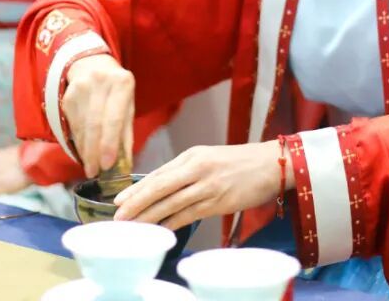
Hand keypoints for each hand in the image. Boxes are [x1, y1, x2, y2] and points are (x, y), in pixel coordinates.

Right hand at [63, 54, 134, 176]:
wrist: (92, 65)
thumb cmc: (116, 90)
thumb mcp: (128, 105)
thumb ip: (126, 133)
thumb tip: (125, 164)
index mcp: (122, 83)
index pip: (113, 119)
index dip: (109, 144)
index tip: (107, 165)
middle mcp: (100, 83)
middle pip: (94, 125)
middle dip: (94, 152)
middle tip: (94, 172)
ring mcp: (80, 88)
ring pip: (81, 127)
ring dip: (85, 150)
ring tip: (90, 167)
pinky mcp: (67, 96)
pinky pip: (72, 125)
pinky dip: (78, 141)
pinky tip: (83, 152)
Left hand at [112, 141, 291, 229]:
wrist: (271, 164)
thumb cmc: (239, 162)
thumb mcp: (208, 157)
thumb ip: (184, 171)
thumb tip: (158, 187)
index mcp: (191, 156)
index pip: (158, 174)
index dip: (137, 189)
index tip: (119, 201)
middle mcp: (197, 168)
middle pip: (159, 187)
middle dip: (136, 203)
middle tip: (118, 216)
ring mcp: (208, 186)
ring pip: (171, 203)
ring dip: (149, 217)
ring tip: (133, 227)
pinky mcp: (219, 202)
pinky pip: (189, 215)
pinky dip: (172, 224)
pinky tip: (160, 231)